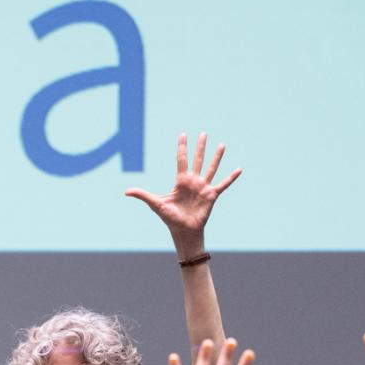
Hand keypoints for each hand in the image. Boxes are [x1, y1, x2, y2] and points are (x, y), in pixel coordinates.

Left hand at [126, 132, 241, 253]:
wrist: (183, 231)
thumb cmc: (170, 218)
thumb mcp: (155, 204)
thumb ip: (142, 195)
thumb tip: (125, 192)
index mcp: (181, 181)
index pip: (181, 159)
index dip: (182, 147)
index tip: (182, 134)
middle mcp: (193, 182)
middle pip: (198, 159)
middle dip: (200, 146)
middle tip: (203, 133)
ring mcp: (203, 188)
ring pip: (211, 168)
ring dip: (216, 157)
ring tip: (221, 145)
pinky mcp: (211, 196)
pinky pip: (223, 185)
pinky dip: (231, 178)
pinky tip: (239, 170)